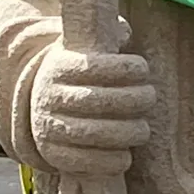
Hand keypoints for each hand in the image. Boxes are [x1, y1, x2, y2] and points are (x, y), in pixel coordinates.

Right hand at [30, 43, 155, 176]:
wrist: (44, 109)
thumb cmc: (81, 77)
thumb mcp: (87, 51)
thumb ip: (106, 36)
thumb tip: (123, 32)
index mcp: (58, 67)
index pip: (94, 66)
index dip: (125, 68)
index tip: (142, 69)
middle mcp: (48, 97)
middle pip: (99, 100)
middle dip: (134, 99)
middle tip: (149, 97)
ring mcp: (48, 127)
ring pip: (96, 133)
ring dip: (128, 132)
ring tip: (143, 130)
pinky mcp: (53, 154)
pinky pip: (87, 161)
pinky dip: (112, 161)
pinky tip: (126, 156)